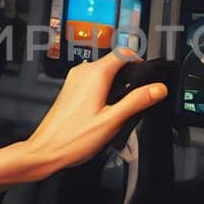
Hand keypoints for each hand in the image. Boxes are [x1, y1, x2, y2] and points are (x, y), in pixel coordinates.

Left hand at [0, 46, 169, 193]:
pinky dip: (104, 90)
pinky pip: (93, 81)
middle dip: (129, 76)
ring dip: (116, 84)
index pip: (124, 52)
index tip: (148, 76)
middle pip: (114, 62)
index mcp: (95, 74)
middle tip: (137, 98)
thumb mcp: (112, 121)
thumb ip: (137, 101)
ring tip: (120, 108)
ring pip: (104, 72)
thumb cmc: (73, 138)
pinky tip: (104, 111)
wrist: (46, 150)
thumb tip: (158, 88)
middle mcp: (83, 72)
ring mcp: (75, 80)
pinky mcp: (71, 89)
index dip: (140, 62)